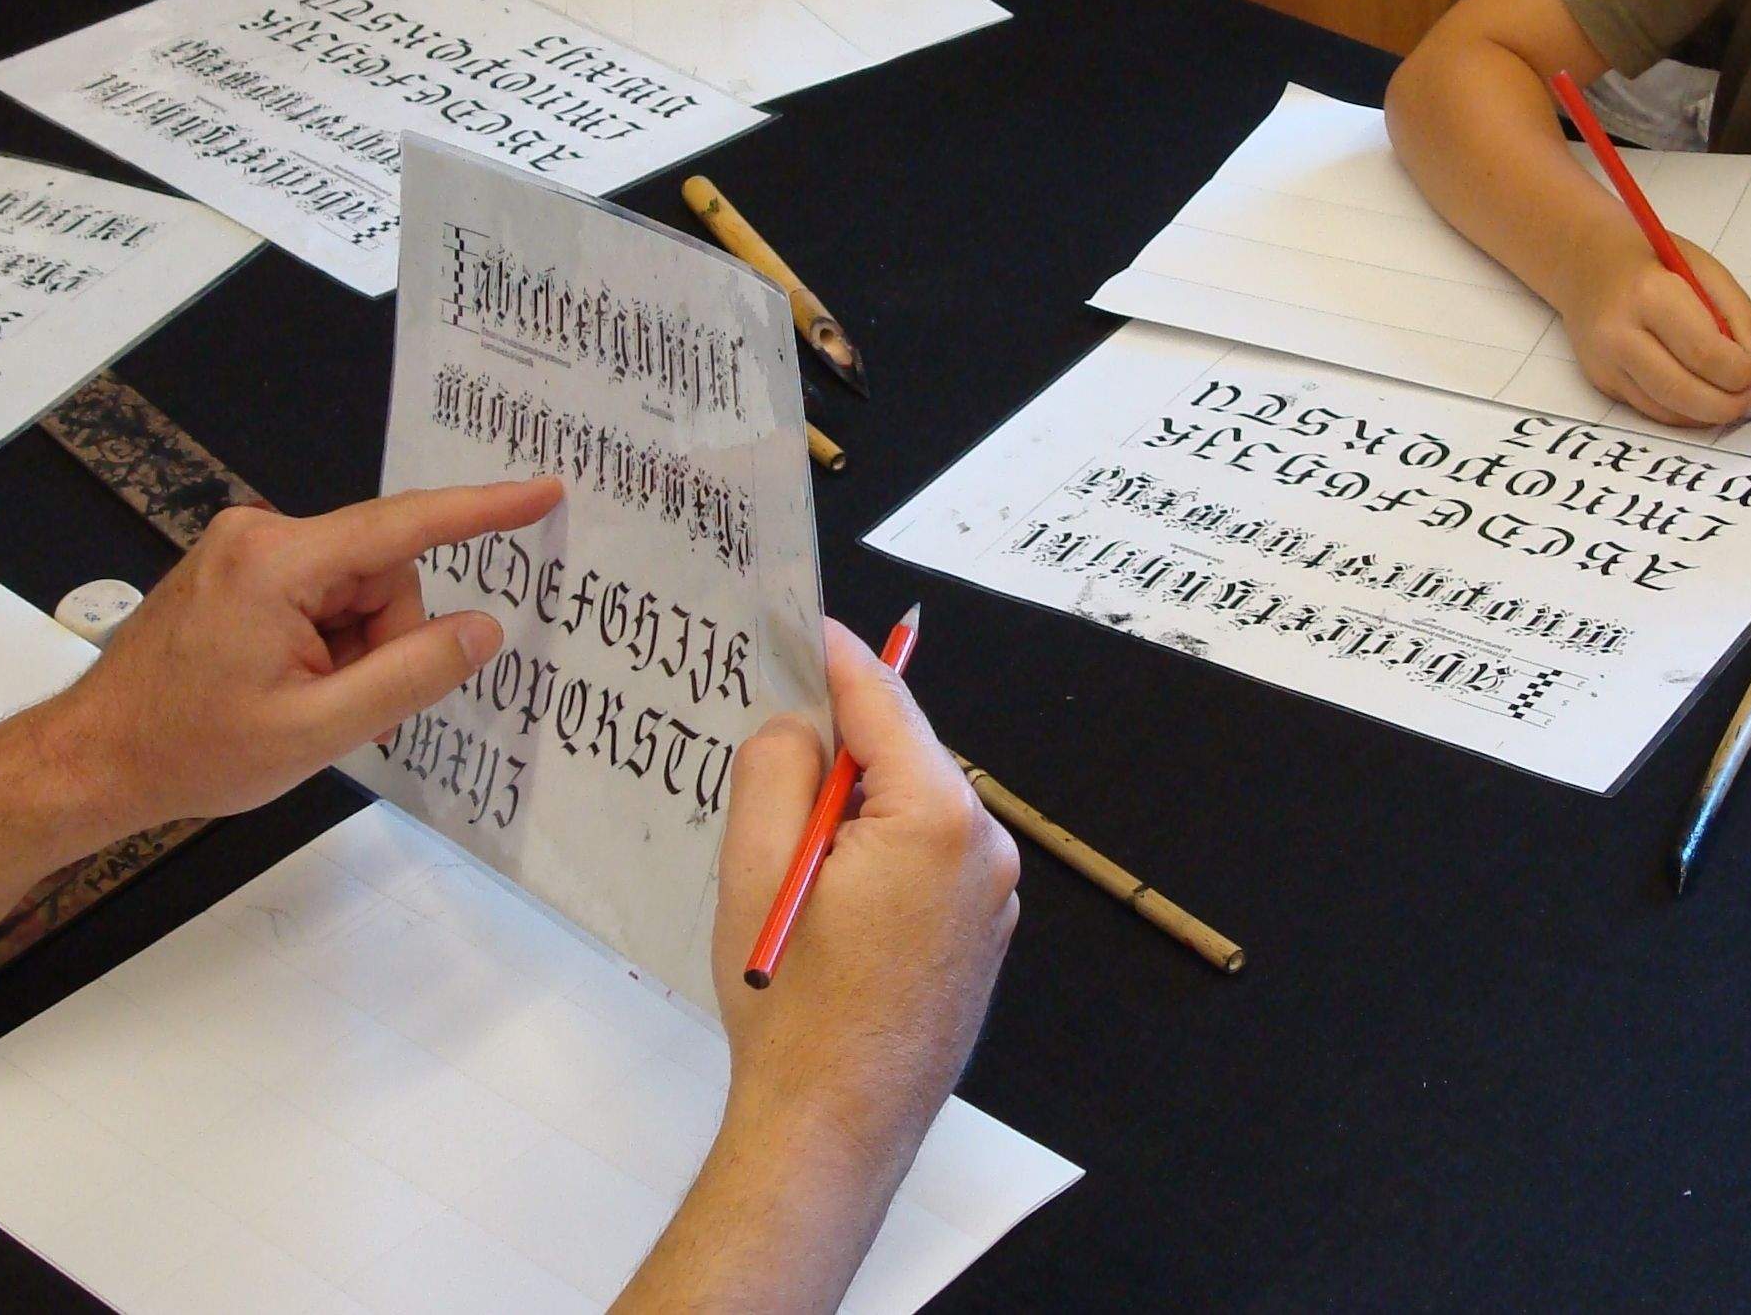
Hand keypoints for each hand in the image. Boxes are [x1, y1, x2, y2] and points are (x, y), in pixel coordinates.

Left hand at [29, 477, 562, 839]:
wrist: (89, 762)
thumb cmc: (190, 752)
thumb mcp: (317, 730)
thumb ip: (410, 675)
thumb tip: (483, 629)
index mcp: (278, 561)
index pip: (405, 527)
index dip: (483, 511)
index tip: (543, 491)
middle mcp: (260, 535)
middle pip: (382, 572)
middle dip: (384, 641)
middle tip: (348, 711)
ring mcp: (243, 550)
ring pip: (353, 590)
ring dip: (352, 650)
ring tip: (306, 708)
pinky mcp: (235, 571)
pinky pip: (318, 595)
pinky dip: (324, 645)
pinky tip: (288, 690)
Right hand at [709, 621, 1018, 1164]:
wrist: (834, 1130)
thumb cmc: (790, 1010)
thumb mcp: (757, 869)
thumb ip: (778, 769)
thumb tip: (799, 719)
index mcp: (937, 817)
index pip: (882, 700)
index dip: (834, 656)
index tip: (800, 621)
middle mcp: (985, 845)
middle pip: (902, 754)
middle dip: (839, 748)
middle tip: (770, 751)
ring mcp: (994, 894)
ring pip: (914, 809)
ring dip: (858, 813)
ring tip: (792, 865)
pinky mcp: (984, 932)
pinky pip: (929, 860)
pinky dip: (882, 857)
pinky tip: (829, 906)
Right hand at [1558, 232, 1750, 427]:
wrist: (1584, 261)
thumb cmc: (1651, 259)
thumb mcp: (1704, 268)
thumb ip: (1737, 314)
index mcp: (1650, 296)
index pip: (1705, 353)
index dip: (1741, 371)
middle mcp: (1620, 335)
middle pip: (1683, 392)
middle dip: (1727, 405)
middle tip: (1749, 398)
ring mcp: (1606, 363)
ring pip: (1667, 411)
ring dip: (1707, 414)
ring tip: (1730, 398)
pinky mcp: (1600, 381)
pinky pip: (1651, 410)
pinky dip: (1683, 411)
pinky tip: (1700, 396)